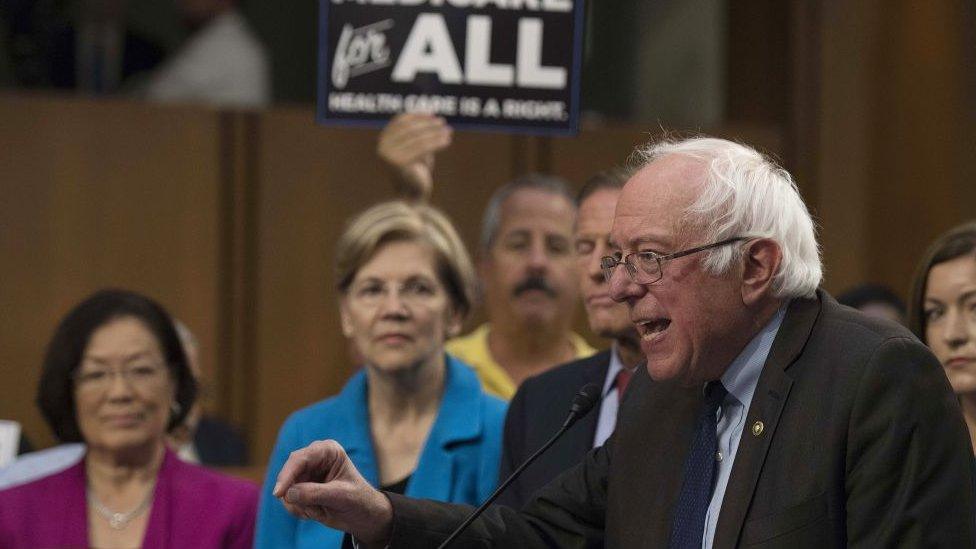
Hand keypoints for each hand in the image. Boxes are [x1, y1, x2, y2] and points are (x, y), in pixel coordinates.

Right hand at [273, 440, 392, 544]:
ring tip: (321, 510)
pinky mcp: (300, 487)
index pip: (300, 459)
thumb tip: (288, 494)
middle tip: (312, 511)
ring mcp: (305, 473)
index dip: (287, 475)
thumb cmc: (358, 500)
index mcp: (328, 450)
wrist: (363, 516)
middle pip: (288, 474)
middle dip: (297, 496)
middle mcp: (313, 458)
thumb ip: (315, 493)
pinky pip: (287, 500)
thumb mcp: (341, 496)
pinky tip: (316, 512)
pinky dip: (299, 510)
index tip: (279, 494)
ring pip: (286, 490)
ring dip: (300, 506)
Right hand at [377, 113, 452, 199]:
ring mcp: (389, 155)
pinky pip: (422, 148)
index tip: (432, 114)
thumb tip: (429, 114)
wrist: (411, 197)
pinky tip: (447, 141)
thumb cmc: (414, 172)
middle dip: (428, 124)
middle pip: (410, 128)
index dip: (417, 116)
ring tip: (448, 131)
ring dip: (435, 133)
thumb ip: (417, 133)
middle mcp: (383, 147)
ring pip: (418, 138)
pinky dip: (436, 143)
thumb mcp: (414, 148)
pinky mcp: (399, 164)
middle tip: (443, 122)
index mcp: (383, 140)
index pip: (400, 121)